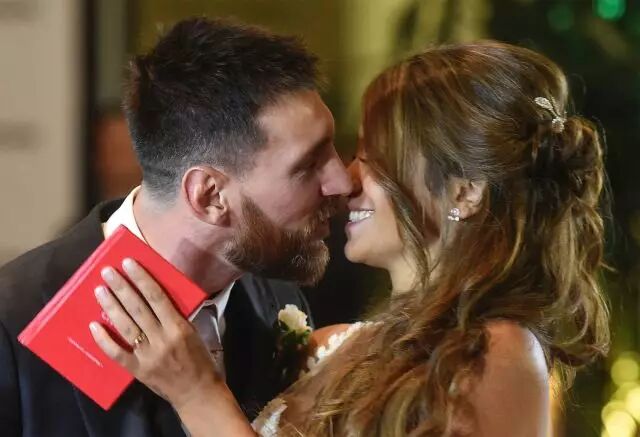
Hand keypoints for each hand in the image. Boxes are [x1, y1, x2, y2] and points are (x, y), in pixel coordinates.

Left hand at [89, 258, 219, 409]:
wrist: (198, 393)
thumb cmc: (200, 359)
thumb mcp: (194, 332)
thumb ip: (176, 316)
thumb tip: (155, 297)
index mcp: (179, 327)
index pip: (157, 297)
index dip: (141, 278)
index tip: (128, 263)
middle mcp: (162, 339)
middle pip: (137, 308)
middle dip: (121, 288)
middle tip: (108, 271)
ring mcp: (147, 356)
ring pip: (125, 326)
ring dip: (111, 307)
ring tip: (100, 290)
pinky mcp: (137, 370)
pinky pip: (116, 353)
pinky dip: (104, 339)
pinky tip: (93, 325)